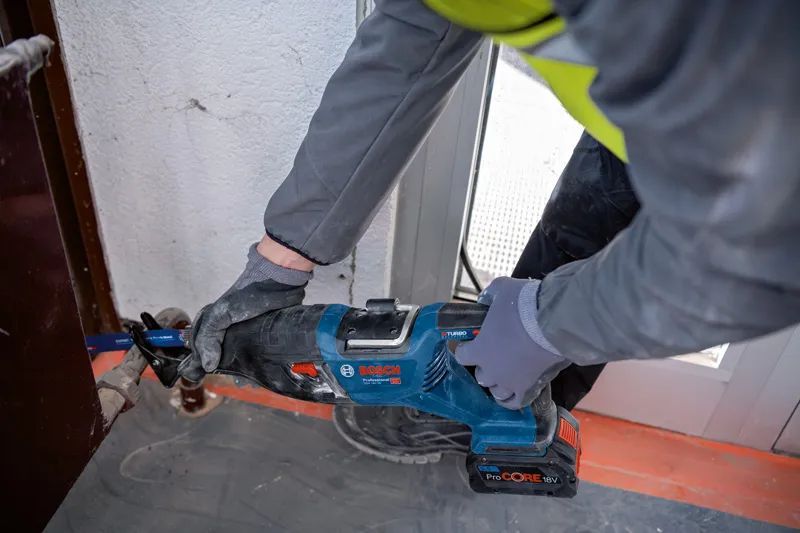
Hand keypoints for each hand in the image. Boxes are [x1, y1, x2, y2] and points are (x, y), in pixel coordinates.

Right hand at [190, 238, 311, 371]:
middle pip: (222, 359)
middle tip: (233, 380)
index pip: (200, 350)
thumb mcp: (220, 314)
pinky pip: (258, 357)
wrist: (278, 284)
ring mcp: (246, 336)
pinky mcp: (264, 338)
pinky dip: (257, 369)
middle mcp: (227, 332)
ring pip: (240, 360)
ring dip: (243, 373)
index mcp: (212, 325)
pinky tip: (259, 377)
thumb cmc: (246, 296)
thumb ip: (208, 337)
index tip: (200, 377)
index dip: (199, 364)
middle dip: (226, 371)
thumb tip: (208, 366)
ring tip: (248, 382)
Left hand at [455, 277, 568, 409]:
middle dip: (485, 366)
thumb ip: (490, 295)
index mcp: (479, 349)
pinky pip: (515, 403)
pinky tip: (513, 394)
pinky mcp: (529, 389)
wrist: (553, 321)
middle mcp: (491, 370)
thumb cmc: (524, 305)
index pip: (463, 356)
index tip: (472, 343)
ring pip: (497, 391)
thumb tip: (484, 300)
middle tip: (495, 355)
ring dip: (498, 383)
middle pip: (481, 376)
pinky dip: (512, 400)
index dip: (467, 350)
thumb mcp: (502, 289)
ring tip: (506, 374)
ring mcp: (510, 382)